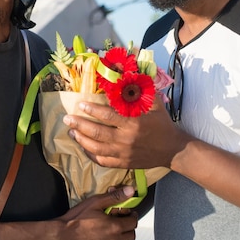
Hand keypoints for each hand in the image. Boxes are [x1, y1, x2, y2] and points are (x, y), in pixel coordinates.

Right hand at [58, 186, 137, 239]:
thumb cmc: (77, 218)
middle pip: (131, 236)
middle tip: (121, 223)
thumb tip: (131, 190)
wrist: (62, 236)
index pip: (133, 223)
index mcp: (115, 227)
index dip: (132, 216)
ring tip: (116, 236)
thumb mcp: (95, 202)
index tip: (128, 214)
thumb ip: (114, 197)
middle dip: (128, 228)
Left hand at [63, 97, 186, 168]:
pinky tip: (83, 147)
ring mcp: (123, 154)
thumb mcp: (154, 104)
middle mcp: (126, 140)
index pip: (107, 117)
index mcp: (133, 124)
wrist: (172, 149)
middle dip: (80, 125)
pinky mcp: (123, 163)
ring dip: (81, 140)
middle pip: (97, 133)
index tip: (80, 105)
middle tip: (67, 118)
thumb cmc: (161, 123)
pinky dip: (90, 155)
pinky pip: (102, 161)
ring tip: (71, 131)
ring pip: (96, 149)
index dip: (92, 110)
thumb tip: (124, 76)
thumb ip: (139, 91)